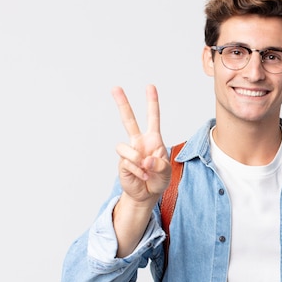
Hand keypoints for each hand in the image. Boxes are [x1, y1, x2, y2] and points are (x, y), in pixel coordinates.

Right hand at [113, 85, 170, 204]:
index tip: (150, 86)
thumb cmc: (158, 180)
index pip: (153, 118)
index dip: (152, 102)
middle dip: (122, 104)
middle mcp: (139, 142)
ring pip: (124, 146)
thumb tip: (145, 160)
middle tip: (115, 87)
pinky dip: (137, 171)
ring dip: (137, 160)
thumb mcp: (166, 172)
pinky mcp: (122, 163)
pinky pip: (127, 162)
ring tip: (145, 171)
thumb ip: (159, 165)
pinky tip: (142, 176)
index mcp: (153, 140)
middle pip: (128, 120)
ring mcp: (129, 152)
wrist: (147, 195)